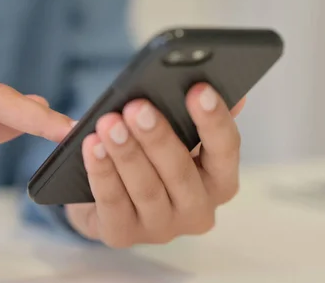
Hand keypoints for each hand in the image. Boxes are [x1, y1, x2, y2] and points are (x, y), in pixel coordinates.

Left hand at [66, 84, 244, 247]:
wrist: (104, 198)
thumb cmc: (148, 158)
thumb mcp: (172, 133)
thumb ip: (193, 115)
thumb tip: (232, 95)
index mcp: (218, 179)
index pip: (226, 148)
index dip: (214, 120)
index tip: (199, 89)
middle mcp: (197, 209)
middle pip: (181, 172)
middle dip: (158, 138)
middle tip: (138, 107)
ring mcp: (161, 228)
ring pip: (146, 189)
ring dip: (126, 153)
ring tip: (108, 123)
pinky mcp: (123, 235)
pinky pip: (112, 203)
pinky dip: (102, 173)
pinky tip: (91, 147)